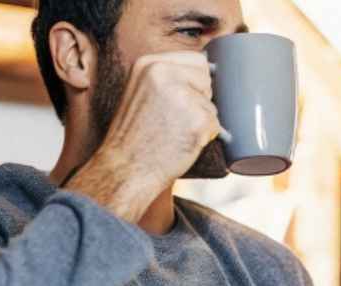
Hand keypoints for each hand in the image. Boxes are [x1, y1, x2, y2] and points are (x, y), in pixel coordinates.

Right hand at [66, 51, 222, 223]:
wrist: (125, 170)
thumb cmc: (133, 138)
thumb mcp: (139, 93)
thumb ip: (166, 78)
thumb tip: (210, 72)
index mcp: (149, 63)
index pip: (196, 60)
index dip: (196, 83)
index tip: (180, 102)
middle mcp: (165, 73)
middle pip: (208, 79)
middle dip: (200, 100)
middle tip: (175, 121)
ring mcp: (182, 95)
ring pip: (212, 105)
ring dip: (200, 122)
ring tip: (174, 134)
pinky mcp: (197, 119)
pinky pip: (215, 125)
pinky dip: (204, 138)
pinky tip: (181, 144)